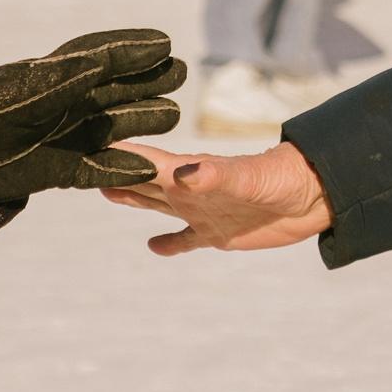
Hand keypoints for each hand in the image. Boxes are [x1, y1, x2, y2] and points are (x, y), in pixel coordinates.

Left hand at [0, 30, 184, 203]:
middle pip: (119, 91)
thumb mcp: (35, 87)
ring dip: (143, 120)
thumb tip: (108, 63)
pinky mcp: (65, 169)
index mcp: (62, 77)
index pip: (106, 57)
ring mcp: (71, 136)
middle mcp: (71, 104)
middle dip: (147, 83)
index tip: (163, 43)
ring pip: (117, 127)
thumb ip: (71, 76)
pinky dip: (122, 169)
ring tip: (171, 115)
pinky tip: (146, 168)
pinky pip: (101, 169)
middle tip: (177, 73)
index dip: (134, 49)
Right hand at [101, 141, 333, 254]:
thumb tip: (180, 172)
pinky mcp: (216, 232)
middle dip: (113, 173)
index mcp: (189, 173)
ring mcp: (201, 210)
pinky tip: (154, 246)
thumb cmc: (280, 178)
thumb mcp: (246, 177)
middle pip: (141, 180)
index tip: (80, 145)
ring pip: (156, 204)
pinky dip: (169, 243)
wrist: (313, 195)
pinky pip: (186, 239)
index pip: (143, 161)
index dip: (113, 154)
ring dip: (131, 198)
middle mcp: (189, 190)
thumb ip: (213, 175)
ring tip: (103, 191)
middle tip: (78, 168)